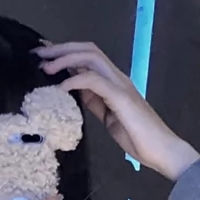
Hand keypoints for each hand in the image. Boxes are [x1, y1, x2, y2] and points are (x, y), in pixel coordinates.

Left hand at [35, 41, 199, 180]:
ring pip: (91, 58)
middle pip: (88, 50)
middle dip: (61, 49)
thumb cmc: (138, 138)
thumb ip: (94, 102)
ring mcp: (120, 85)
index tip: (44, 56)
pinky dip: (75, 81)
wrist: (161, 150)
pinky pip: (94, 81)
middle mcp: (117, 77)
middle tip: (38, 54)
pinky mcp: (121, 98)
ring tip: (46, 68)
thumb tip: (75, 92)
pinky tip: (61, 87)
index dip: (66, 53)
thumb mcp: (108, 117)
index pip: (88, 58)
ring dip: (66, 59)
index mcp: (114, 82)